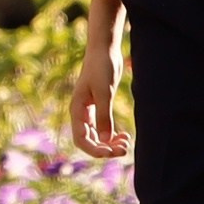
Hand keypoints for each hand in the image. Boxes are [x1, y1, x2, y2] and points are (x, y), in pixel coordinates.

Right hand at [68, 35, 128, 157]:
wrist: (104, 50)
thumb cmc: (101, 68)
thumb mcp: (104, 93)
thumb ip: (104, 117)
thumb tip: (105, 141)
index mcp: (77, 111)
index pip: (81, 140)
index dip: (95, 150)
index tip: (111, 153)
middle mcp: (81, 114)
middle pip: (90, 141)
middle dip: (106, 148)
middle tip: (125, 149)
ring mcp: (89, 111)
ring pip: (97, 136)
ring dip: (110, 143)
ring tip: (126, 143)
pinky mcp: (99, 107)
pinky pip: (103, 128)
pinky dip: (112, 134)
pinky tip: (124, 135)